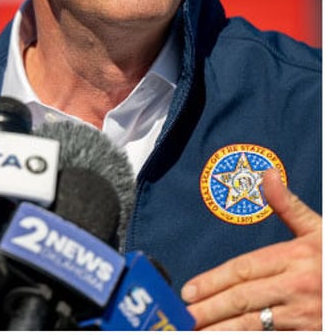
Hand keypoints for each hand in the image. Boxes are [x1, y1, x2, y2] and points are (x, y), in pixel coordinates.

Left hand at [181, 169, 320, 329]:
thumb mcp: (321, 231)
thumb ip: (289, 207)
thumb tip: (266, 174)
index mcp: (297, 258)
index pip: (244, 270)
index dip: (213, 281)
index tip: (188, 290)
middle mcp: (298, 288)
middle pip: (243, 300)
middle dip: (209, 309)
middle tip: (181, 316)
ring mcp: (306, 317)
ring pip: (254, 326)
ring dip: (223, 330)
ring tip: (196, 332)